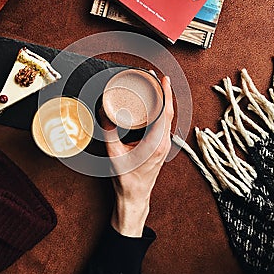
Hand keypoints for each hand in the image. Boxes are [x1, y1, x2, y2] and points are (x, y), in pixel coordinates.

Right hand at [101, 75, 173, 236]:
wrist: (135, 196)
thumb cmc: (127, 179)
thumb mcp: (114, 154)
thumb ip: (109, 133)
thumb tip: (104, 112)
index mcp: (156, 143)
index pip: (164, 112)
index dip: (164, 93)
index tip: (161, 79)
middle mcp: (164, 143)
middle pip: (168, 111)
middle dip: (163, 91)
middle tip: (155, 77)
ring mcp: (164, 145)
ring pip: (168, 117)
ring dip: (163, 100)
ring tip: (155, 86)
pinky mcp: (161, 146)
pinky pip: (164, 123)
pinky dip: (161, 110)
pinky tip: (155, 104)